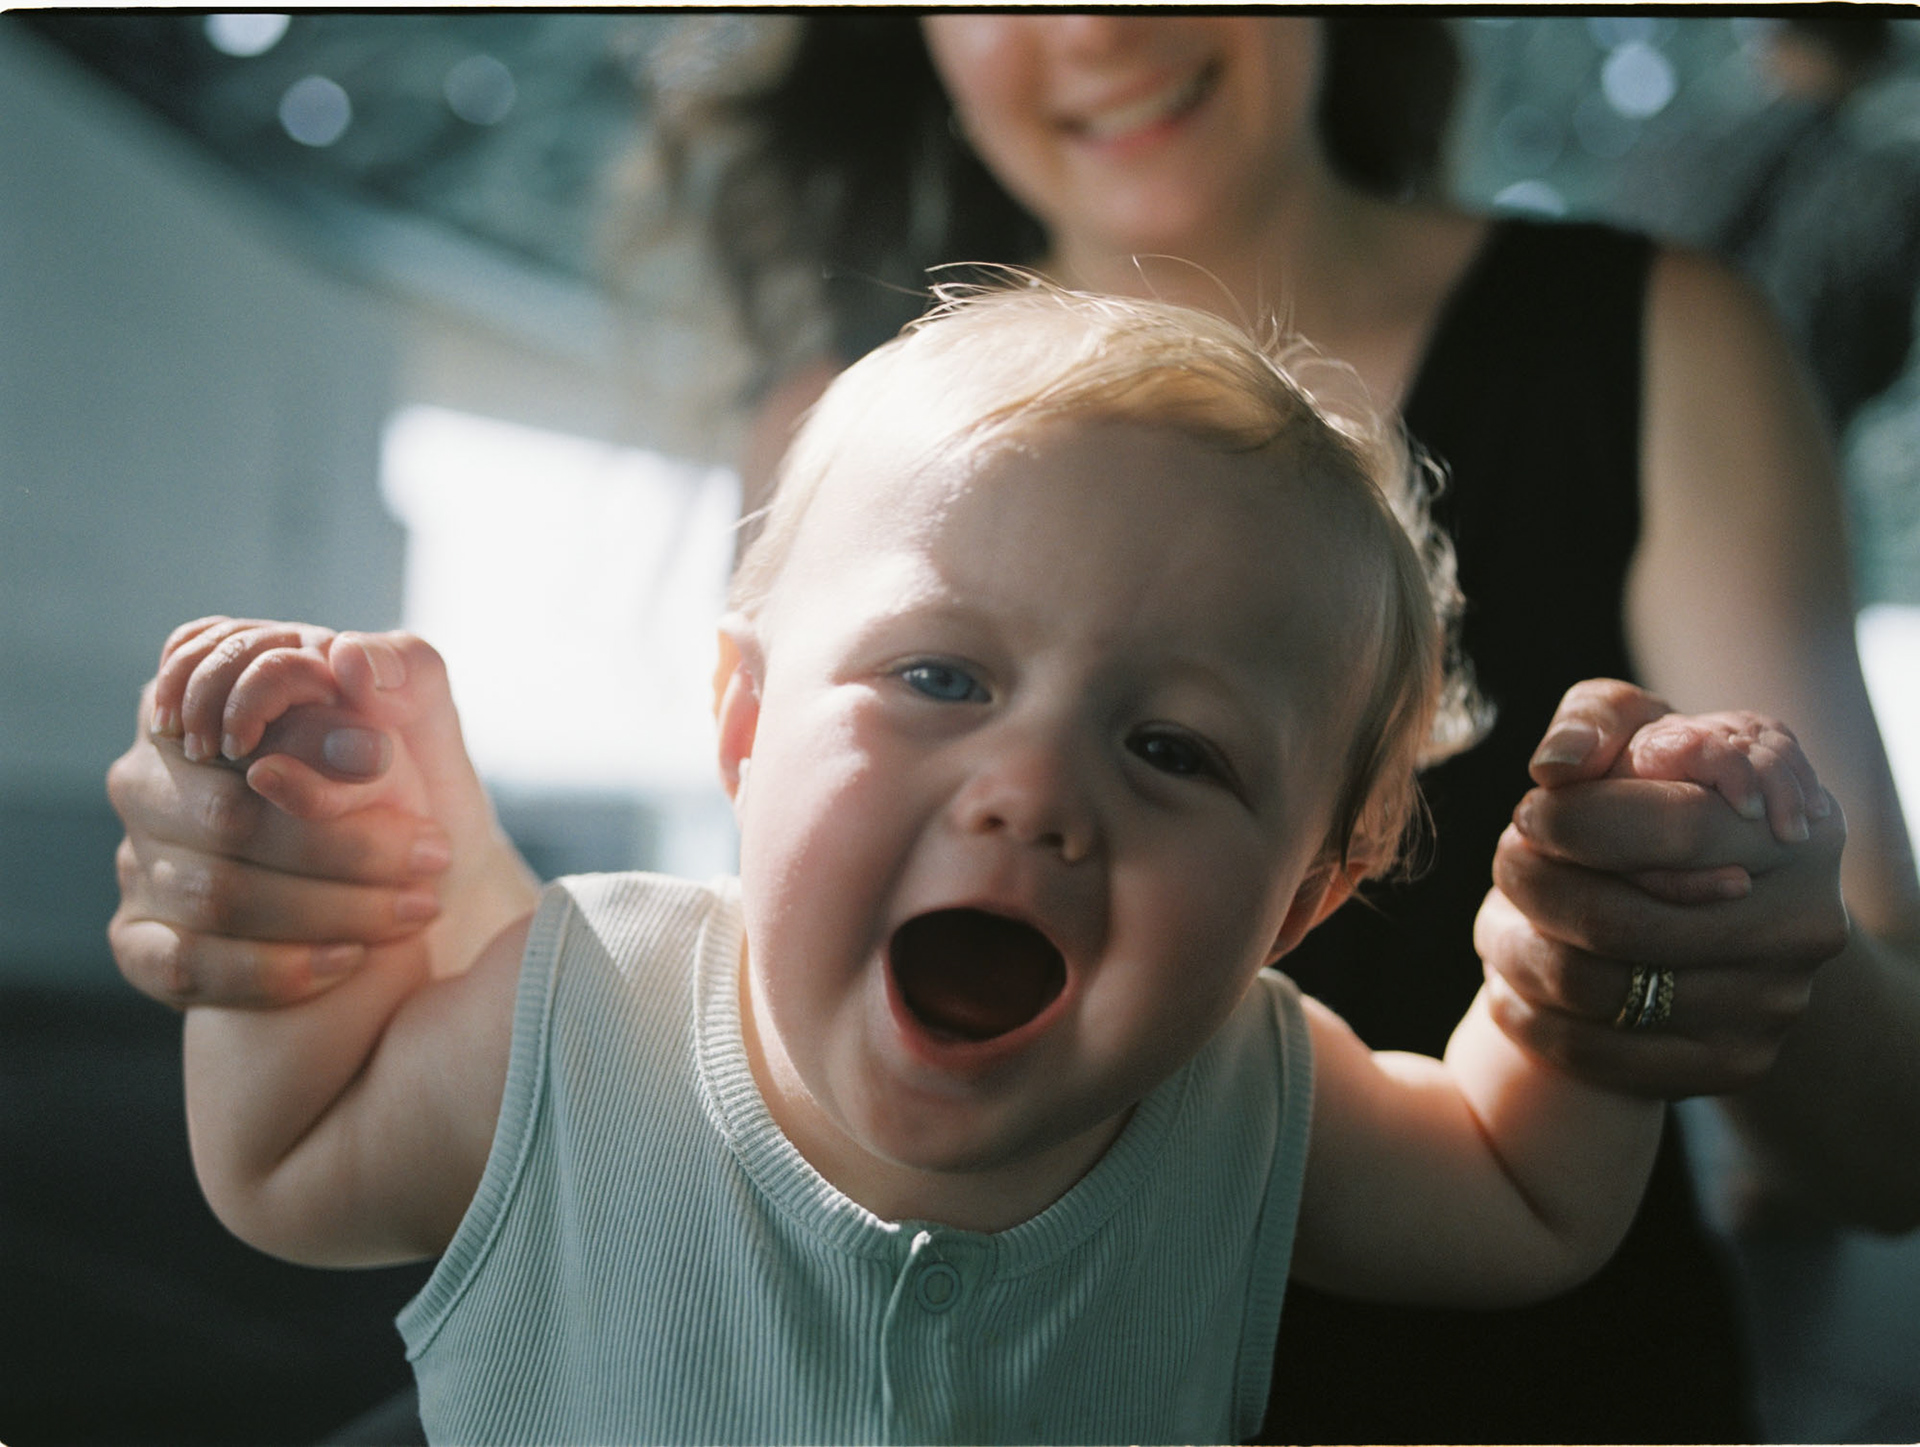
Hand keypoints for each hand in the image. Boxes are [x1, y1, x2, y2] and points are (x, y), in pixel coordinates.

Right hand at [109, 621, 537, 1007]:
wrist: (411, 882)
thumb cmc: (409, 783)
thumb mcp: (421, 717)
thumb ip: (401, 670)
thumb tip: (353, 662)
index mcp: (203, 699)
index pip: (222, 710)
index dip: (304, 738)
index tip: (385, 760)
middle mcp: (149, 775)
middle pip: (227, 814)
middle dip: (341, 842)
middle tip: (432, 853)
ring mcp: (138, 860)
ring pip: (214, 894)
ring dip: (329, 908)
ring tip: (416, 907)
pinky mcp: (140, 940)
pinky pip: (185, 964)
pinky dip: (273, 969)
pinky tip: (349, 959)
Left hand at [1478, 680, 1848, 1098]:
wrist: (1710, 905)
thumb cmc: (1658, 797)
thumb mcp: (1640, 735)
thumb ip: (1597, 720)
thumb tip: (1555, 767)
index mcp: (1794, 831)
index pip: (1678, 830)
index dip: (1578, 822)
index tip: (1529, 812)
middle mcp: (1803, 924)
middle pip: (1620, 922)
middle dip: (1532, 886)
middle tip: (1507, 858)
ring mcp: (1772, 1006)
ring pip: (1595, 990)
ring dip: (1515, 949)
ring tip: (1498, 916)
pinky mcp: (1732, 1066)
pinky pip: (1597, 1055)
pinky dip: (1528, 1015)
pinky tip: (1506, 980)